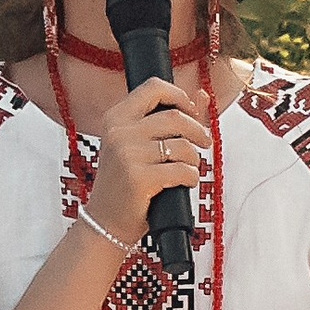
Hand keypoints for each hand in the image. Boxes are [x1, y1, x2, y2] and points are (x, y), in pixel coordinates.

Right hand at [83, 77, 210, 250]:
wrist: (105, 222)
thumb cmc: (124, 183)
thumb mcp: (137, 145)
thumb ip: (169, 117)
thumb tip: (202, 95)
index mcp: (115, 118)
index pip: (153, 88)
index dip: (180, 96)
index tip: (192, 112)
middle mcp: (118, 132)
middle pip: (176, 117)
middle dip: (198, 130)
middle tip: (204, 142)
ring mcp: (127, 155)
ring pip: (183, 146)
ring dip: (195, 159)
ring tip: (189, 168)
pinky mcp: (139, 178)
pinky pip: (183, 170)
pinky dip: (192, 177)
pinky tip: (185, 183)